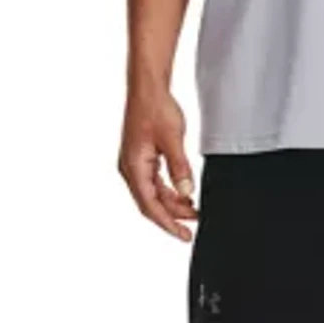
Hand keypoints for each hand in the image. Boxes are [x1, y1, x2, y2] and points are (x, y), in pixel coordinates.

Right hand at [117, 82, 198, 241]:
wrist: (147, 88)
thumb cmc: (155, 108)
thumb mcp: (173, 139)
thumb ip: (180, 167)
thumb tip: (186, 191)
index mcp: (134, 167)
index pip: (150, 206)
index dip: (168, 223)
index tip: (183, 235)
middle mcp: (130, 168)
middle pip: (151, 202)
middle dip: (172, 215)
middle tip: (193, 225)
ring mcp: (135, 162)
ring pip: (153, 192)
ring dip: (172, 202)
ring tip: (192, 210)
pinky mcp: (141, 156)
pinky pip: (154, 180)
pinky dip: (168, 189)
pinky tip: (182, 191)